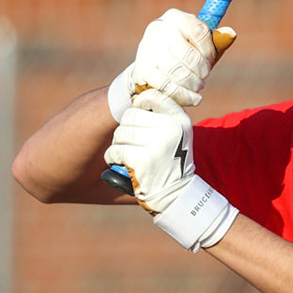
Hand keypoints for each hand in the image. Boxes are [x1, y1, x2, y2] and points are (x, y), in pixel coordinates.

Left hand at [104, 91, 237, 250]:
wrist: (176, 197)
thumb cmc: (170, 163)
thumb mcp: (175, 135)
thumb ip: (161, 116)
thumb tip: (134, 96)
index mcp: (180, 119)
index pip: (151, 96)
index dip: (138, 104)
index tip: (136, 117)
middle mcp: (171, 128)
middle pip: (131, 115)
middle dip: (124, 129)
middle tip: (129, 143)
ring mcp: (157, 143)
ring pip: (121, 132)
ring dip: (118, 145)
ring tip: (124, 154)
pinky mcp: (143, 160)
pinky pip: (116, 150)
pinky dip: (112, 158)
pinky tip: (117, 163)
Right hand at [126, 9, 237, 112]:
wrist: (150, 65)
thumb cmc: (181, 52)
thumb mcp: (199, 43)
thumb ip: (216, 40)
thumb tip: (231, 34)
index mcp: (176, 17)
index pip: (200, 32)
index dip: (209, 52)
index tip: (210, 63)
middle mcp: (159, 29)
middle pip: (190, 56)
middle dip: (201, 72)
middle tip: (203, 79)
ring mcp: (148, 48)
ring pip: (178, 73)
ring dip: (192, 85)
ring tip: (197, 88)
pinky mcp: (142, 68)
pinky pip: (167, 87)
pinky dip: (182, 96)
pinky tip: (190, 97)